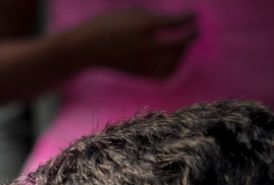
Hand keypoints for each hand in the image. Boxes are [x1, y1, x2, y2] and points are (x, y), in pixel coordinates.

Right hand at [67, 9, 196, 78]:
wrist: (85, 48)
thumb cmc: (107, 25)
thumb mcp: (130, 13)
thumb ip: (153, 17)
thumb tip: (174, 23)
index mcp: (144, 26)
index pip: (177, 22)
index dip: (190, 17)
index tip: (193, 15)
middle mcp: (145, 45)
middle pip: (181, 44)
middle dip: (192, 36)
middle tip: (196, 31)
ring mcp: (142, 62)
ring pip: (175, 61)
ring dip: (183, 52)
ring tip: (182, 45)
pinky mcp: (138, 73)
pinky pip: (164, 74)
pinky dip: (173, 67)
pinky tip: (173, 60)